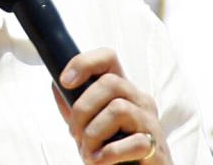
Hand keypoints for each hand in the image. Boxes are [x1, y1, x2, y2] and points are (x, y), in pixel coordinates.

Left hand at [54, 48, 168, 163]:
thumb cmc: (113, 149)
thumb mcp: (88, 123)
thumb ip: (73, 106)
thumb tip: (56, 84)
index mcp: (122, 91)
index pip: (108, 58)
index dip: (84, 63)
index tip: (65, 82)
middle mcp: (139, 100)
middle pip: (110, 82)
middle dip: (82, 108)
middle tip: (75, 133)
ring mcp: (151, 122)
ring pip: (118, 109)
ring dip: (93, 134)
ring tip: (88, 152)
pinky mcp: (157, 147)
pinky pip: (135, 142)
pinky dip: (110, 154)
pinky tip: (100, 161)